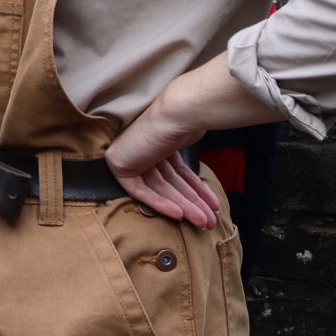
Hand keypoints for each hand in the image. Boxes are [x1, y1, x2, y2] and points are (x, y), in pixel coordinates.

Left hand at [105, 99, 218, 227]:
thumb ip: (195, 157)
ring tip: (204, 222)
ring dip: (184, 207)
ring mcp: (133, 156)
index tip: (214, 206)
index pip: (180, 173)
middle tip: (211, 222)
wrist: (176, 112)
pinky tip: (179, 214)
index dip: (198, 192)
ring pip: (160, 190)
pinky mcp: (120, 166)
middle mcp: (147, 148)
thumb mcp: (195, 143)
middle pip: (171, 183)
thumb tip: (205, 175)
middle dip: (193, 204)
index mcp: (163, 141)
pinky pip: (141, 191)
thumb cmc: (189, 120)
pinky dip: (160, 203)